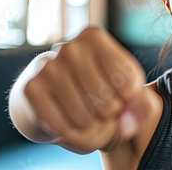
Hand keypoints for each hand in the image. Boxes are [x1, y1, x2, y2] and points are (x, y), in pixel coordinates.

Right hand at [22, 27, 152, 152]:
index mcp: (94, 37)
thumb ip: (140, 106)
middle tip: (100, 110)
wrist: (48, 103)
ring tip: (85, 117)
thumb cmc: (94, 94)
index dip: (129, 100)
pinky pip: (63, 128)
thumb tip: (128, 124)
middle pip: (107, 101)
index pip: (128, 80)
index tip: (121, 96)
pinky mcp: (31, 89)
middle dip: (109, 115)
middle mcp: (70, 47)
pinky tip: (67, 124)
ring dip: (90, 127)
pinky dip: (71, 135)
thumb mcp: (124, 93)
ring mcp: (47, 67)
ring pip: (85, 117)